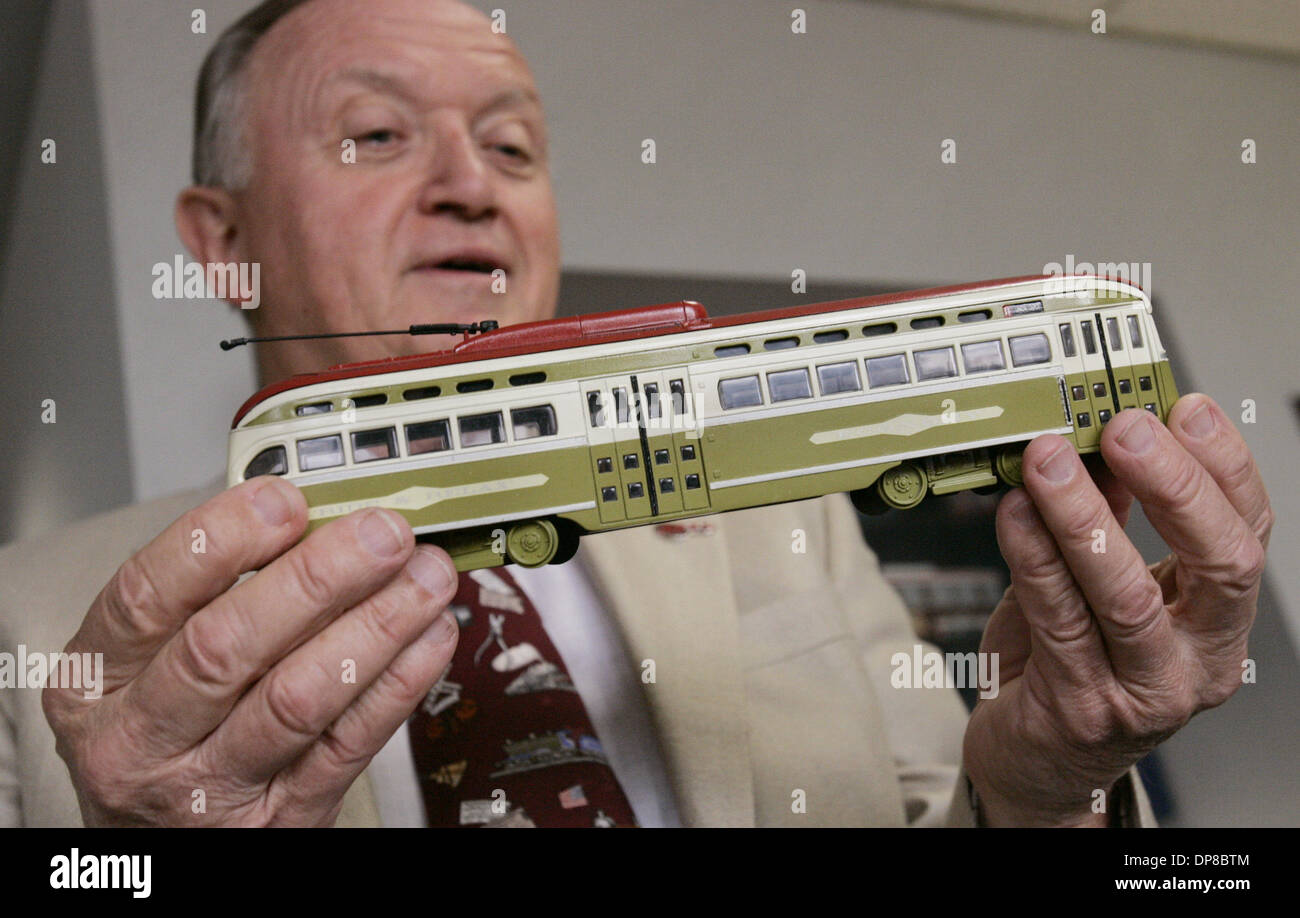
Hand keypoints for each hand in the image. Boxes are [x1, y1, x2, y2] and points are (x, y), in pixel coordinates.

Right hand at [42, 477, 458, 825]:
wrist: (165, 850)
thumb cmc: (166, 738)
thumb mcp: (149, 667)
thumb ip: (211, 597)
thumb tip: (318, 518)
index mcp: (94, 682)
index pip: (144, 596)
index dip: (218, 540)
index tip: (285, 500)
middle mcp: (138, 740)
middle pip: (226, 646)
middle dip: (318, 578)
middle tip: (383, 534)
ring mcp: (207, 790)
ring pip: (297, 697)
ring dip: (375, 626)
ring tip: (427, 578)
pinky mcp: (279, 822)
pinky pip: (347, 746)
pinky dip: (398, 684)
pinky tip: (428, 638)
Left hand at [965, 394, 1270, 825]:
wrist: (1036, 764)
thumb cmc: (1069, 669)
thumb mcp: (1098, 588)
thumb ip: (1105, 523)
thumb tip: (1098, 444)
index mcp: (1216, 620)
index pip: (1247, 532)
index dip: (1222, 465)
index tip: (1185, 406)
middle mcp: (1196, 659)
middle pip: (1218, 563)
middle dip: (1173, 484)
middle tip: (1124, 427)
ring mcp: (1144, 691)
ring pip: (1125, 592)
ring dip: (1082, 515)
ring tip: (1047, 461)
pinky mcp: (1081, 708)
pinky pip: (1056, 618)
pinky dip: (1031, 556)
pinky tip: (1012, 513)